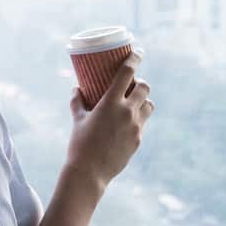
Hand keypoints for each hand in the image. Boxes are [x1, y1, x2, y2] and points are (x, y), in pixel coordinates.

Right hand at [65, 51, 154, 187]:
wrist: (89, 173)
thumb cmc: (79, 144)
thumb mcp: (78, 120)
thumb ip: (77, 102)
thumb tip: (76, 88)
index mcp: (110, 103)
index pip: (127, 73)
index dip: (134, 59)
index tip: (139, 52)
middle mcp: (127, 112)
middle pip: (144, 87)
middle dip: (140, 83)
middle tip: (133, 85)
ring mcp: (135, 127)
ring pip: (149, 105)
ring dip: (144, 101)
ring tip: (134, 103)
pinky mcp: (138, 140)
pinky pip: (143, 123)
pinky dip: (138, 119)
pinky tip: (128, 124)